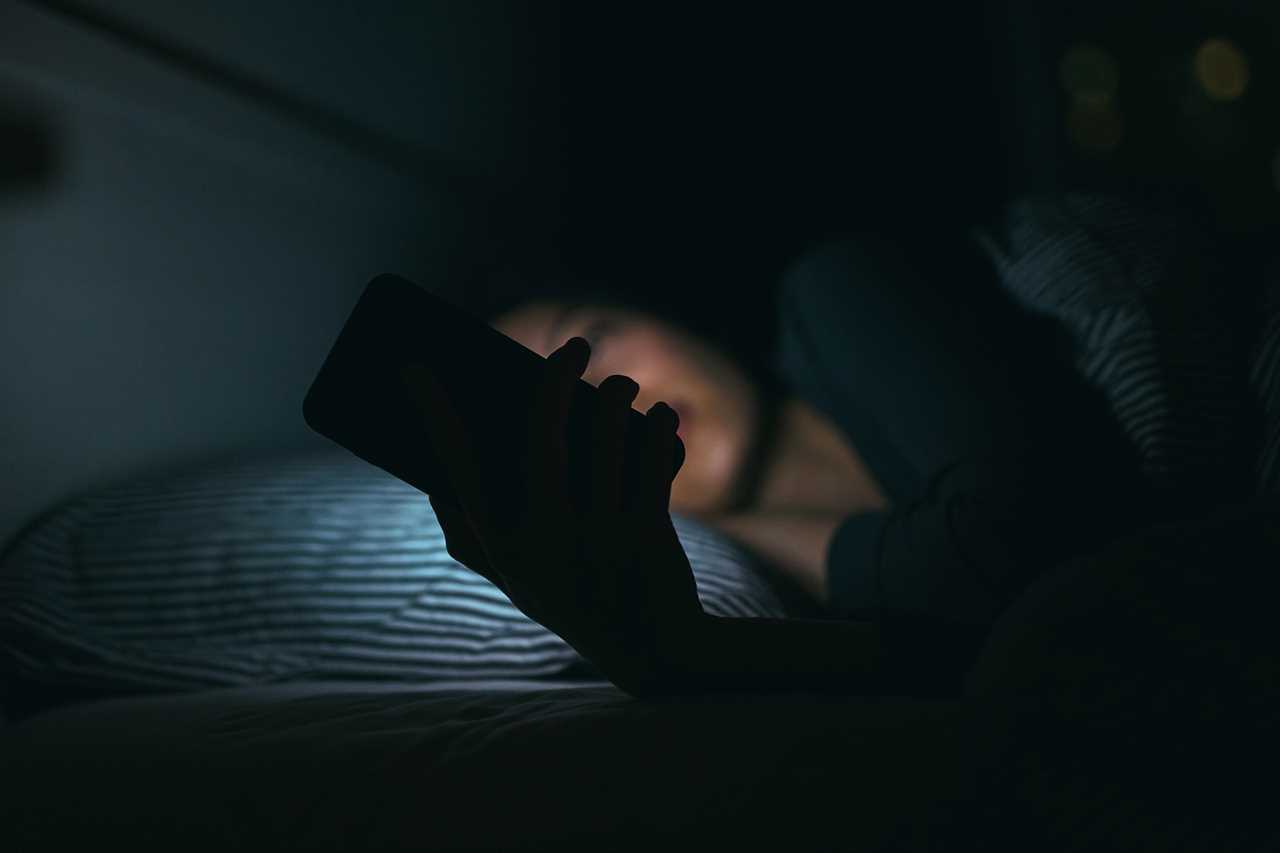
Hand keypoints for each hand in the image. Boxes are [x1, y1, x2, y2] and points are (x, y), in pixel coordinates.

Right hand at [400, 337, 706, 695]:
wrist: (657, 653)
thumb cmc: (578, 601)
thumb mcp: (517, 582)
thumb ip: (473, 541)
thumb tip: (435, 481)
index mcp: (504, 550)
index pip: (456, 473)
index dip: (434, 418)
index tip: (414, 368)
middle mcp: (545, 544)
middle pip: (540, 441)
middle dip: (555, 381)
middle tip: (576, 345)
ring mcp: (597, 541)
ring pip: (605, 442)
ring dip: (616, 398)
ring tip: (622, 384)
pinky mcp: (646, 536)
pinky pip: (652, 463)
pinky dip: (659, 431)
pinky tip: (661, 416)